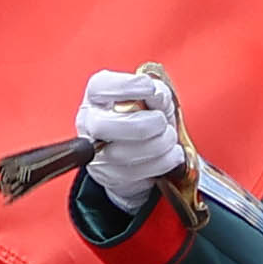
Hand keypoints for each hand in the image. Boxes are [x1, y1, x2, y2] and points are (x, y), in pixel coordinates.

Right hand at [72, 64, 185, 209]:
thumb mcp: (155, 98)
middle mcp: (90, 121)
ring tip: (169, 137)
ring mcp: (95, 152)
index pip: (100, 87)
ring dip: (156, 146)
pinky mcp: (108, 176)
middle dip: (141, 125)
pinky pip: (132, 174)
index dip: (125, 87)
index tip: (149, 88)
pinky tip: (172, 154)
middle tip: (161, 121)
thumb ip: (158, 93)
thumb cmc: (146, 116)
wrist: (143, 151)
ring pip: (119, 154)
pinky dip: (160, 163)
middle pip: (102, 126)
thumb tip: (157, 96)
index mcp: (97, 95)